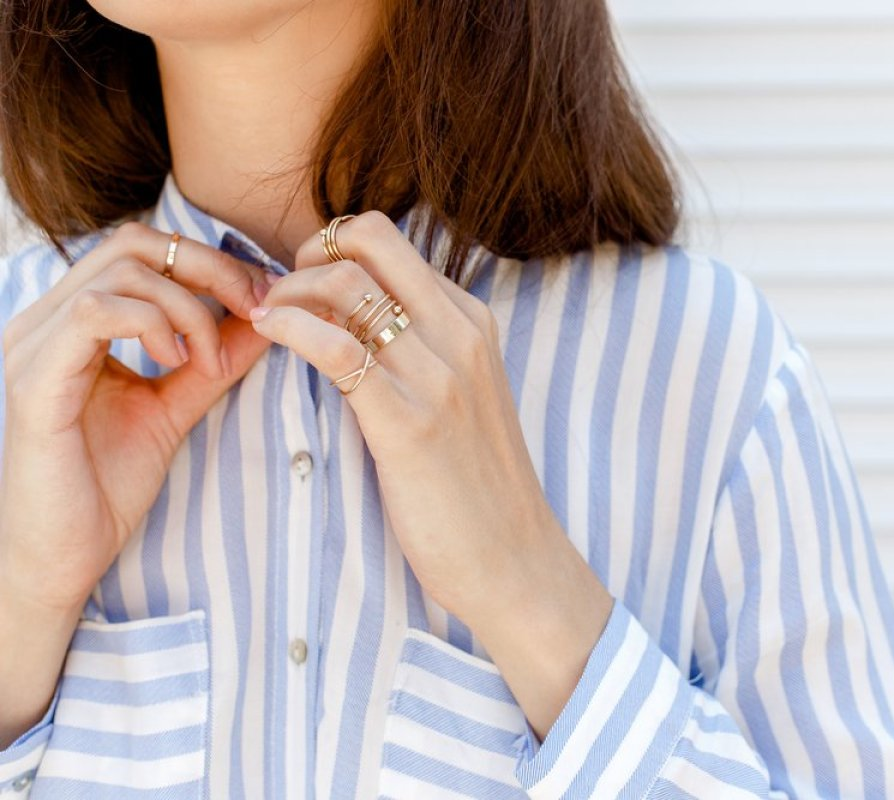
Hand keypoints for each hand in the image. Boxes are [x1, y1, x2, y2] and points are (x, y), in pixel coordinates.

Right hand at [0, 221, 272, 612]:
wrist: (62, 556)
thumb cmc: (105, 486)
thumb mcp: (175, 408)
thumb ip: (213, 361)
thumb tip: (267, 320)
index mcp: (75, 322)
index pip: (146, 250)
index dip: (213, 263)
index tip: (264, 300)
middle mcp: (47, 321)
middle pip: (137, 243)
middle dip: (211, 268)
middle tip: (255, 311)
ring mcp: (34, 345)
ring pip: (122, 270)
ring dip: (189, 307)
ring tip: (209, 359)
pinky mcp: (34, 379)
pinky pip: (94, 313)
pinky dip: (152, 324)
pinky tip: (175, 362)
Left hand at [248, 211, 613, 736]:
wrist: (515, 557)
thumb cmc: (476, 485)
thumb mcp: (462, 397)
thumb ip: (422, 349)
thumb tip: (355, 319)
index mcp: (471, 322)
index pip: (390, 243)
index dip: (331, 251)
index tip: (302, 288)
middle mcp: (459, 334)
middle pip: (370, 238)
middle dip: (308, 253)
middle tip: (279, 297)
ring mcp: (438, 376)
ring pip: (346, 284)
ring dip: (287, 292)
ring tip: (264, 323)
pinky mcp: (408, 423)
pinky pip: (336, 349)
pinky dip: (290, 329)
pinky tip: (268, 338)